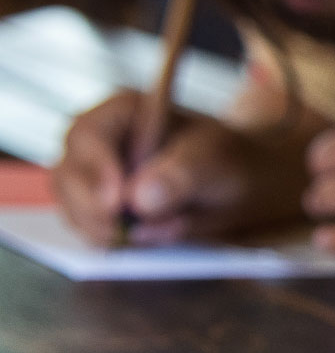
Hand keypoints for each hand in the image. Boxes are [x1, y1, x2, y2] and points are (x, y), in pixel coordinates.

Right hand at [51, 91, 303, 245]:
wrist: (247, 180)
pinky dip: (96, 233)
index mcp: (127, 110)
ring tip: (126, 240)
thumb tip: (140, 201)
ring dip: (90, 223)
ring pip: (68, 197)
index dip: (96, 170)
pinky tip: (125, 241)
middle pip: (70, 167)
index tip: (115, 204)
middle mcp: (102, 136)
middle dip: (89, 205)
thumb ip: (183, 176)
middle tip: (118, 233)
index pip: (91, 135)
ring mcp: (94, 168)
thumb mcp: (221, 163)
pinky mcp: (98, 200)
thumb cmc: (234, 162)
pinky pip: (81, 217)